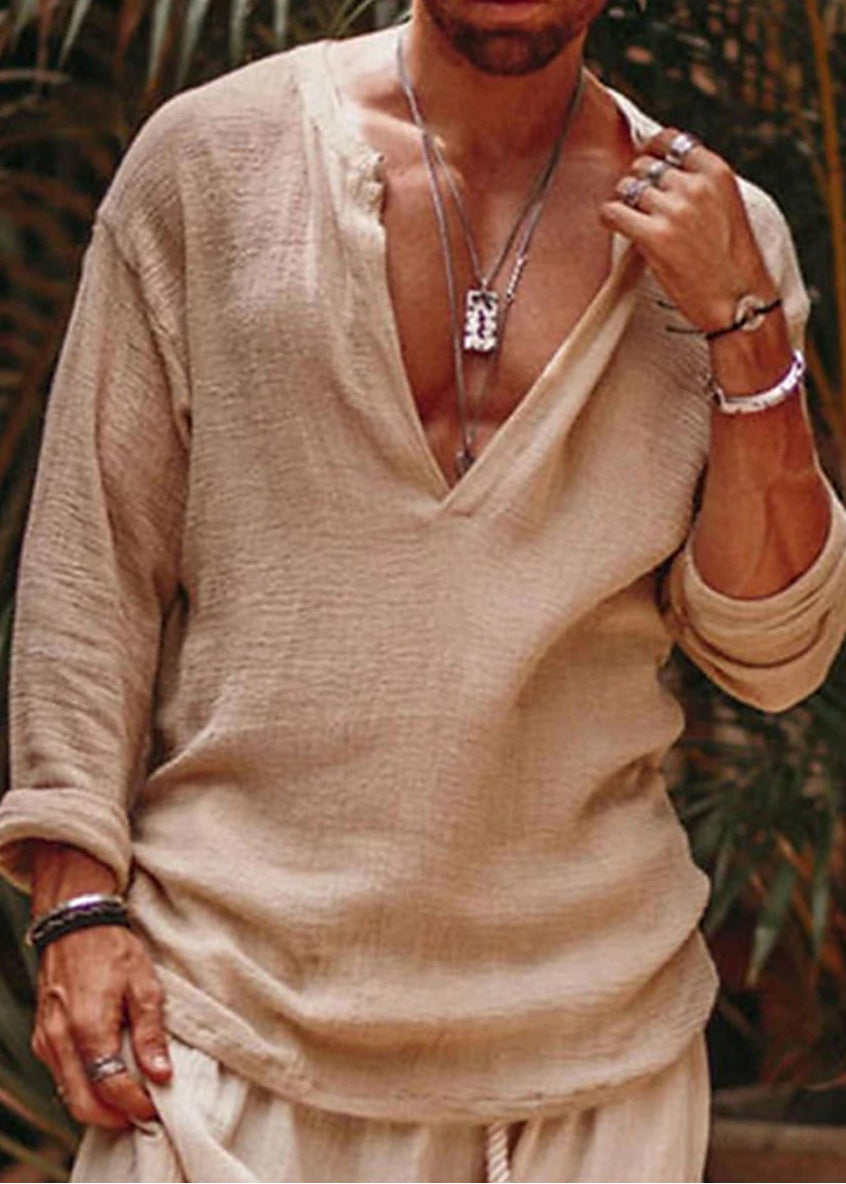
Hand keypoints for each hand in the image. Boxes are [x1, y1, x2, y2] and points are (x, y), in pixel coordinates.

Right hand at [32, 924, 170, 1128]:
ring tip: (130, 1099)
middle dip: (114, 1117)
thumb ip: (151, 1033)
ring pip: (68, 1094)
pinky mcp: (43, 1037)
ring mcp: (46, 1040)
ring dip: (98, 1106)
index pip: (110, 1086)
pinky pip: (61, 1076)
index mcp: (87, 1027)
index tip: (156, 1109)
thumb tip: (161, 1074)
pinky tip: (108, 1078)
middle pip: (82, 1104)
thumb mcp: (144, 985)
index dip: (135, 1104)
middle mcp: (60, 1040)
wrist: (75, 923)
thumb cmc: (112, 949)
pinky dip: (84, 1087)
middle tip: (143, 1114)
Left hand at [599, 128, 778, 333]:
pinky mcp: (654, 236)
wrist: (737, 298)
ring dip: (624, 202)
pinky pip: (613, 212)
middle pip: (644, 166)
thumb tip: (660, 168)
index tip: (645, 162)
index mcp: (716, 172)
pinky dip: (609, 217)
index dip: (652, 150)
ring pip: (627, 187)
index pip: (672, 141)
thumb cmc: (730, 259)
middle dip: (638, 182)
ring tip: (633, 221)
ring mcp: (674, 210)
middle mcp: (695, 185)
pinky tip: (616, 226)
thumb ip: (700, 184)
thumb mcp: (726, 206)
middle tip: (640, 205)